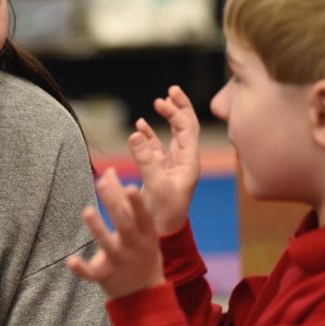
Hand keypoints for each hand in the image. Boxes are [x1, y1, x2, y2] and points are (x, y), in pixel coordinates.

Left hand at [67, 168, 164, 299]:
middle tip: (101, 184)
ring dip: (97, 228)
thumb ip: (124, 200)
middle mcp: (133, 246)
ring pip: (107, 244)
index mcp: (145, 233)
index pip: (142, 215)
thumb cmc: (142, 250)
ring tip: (87, 211)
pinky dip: (82, 268)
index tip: (131, 186)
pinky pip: (92, 273)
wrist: (144, 294)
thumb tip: (108, 171)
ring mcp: (119, 261)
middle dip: (114, 204)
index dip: (137, 202)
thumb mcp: (141, 227)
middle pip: (124, 224)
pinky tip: (71, 261)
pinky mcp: (105, 276)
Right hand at [129, 85, 199, 234]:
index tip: (164, 99)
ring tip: (158, 103)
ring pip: (172, 136)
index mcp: (189, 162)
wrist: (162, 234)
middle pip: (185, 128)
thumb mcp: (155, 184)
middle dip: (179, 109)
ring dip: (166, 119)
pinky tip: (140, 127)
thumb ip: (145, 158)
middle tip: (171, 91)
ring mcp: (172, 166)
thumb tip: (135, 132)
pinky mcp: (159, 172)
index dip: (178, 112)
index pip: (188, 129)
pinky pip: (157, 148)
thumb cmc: (163, 213)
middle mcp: (184, 161)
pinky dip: (150, 136)